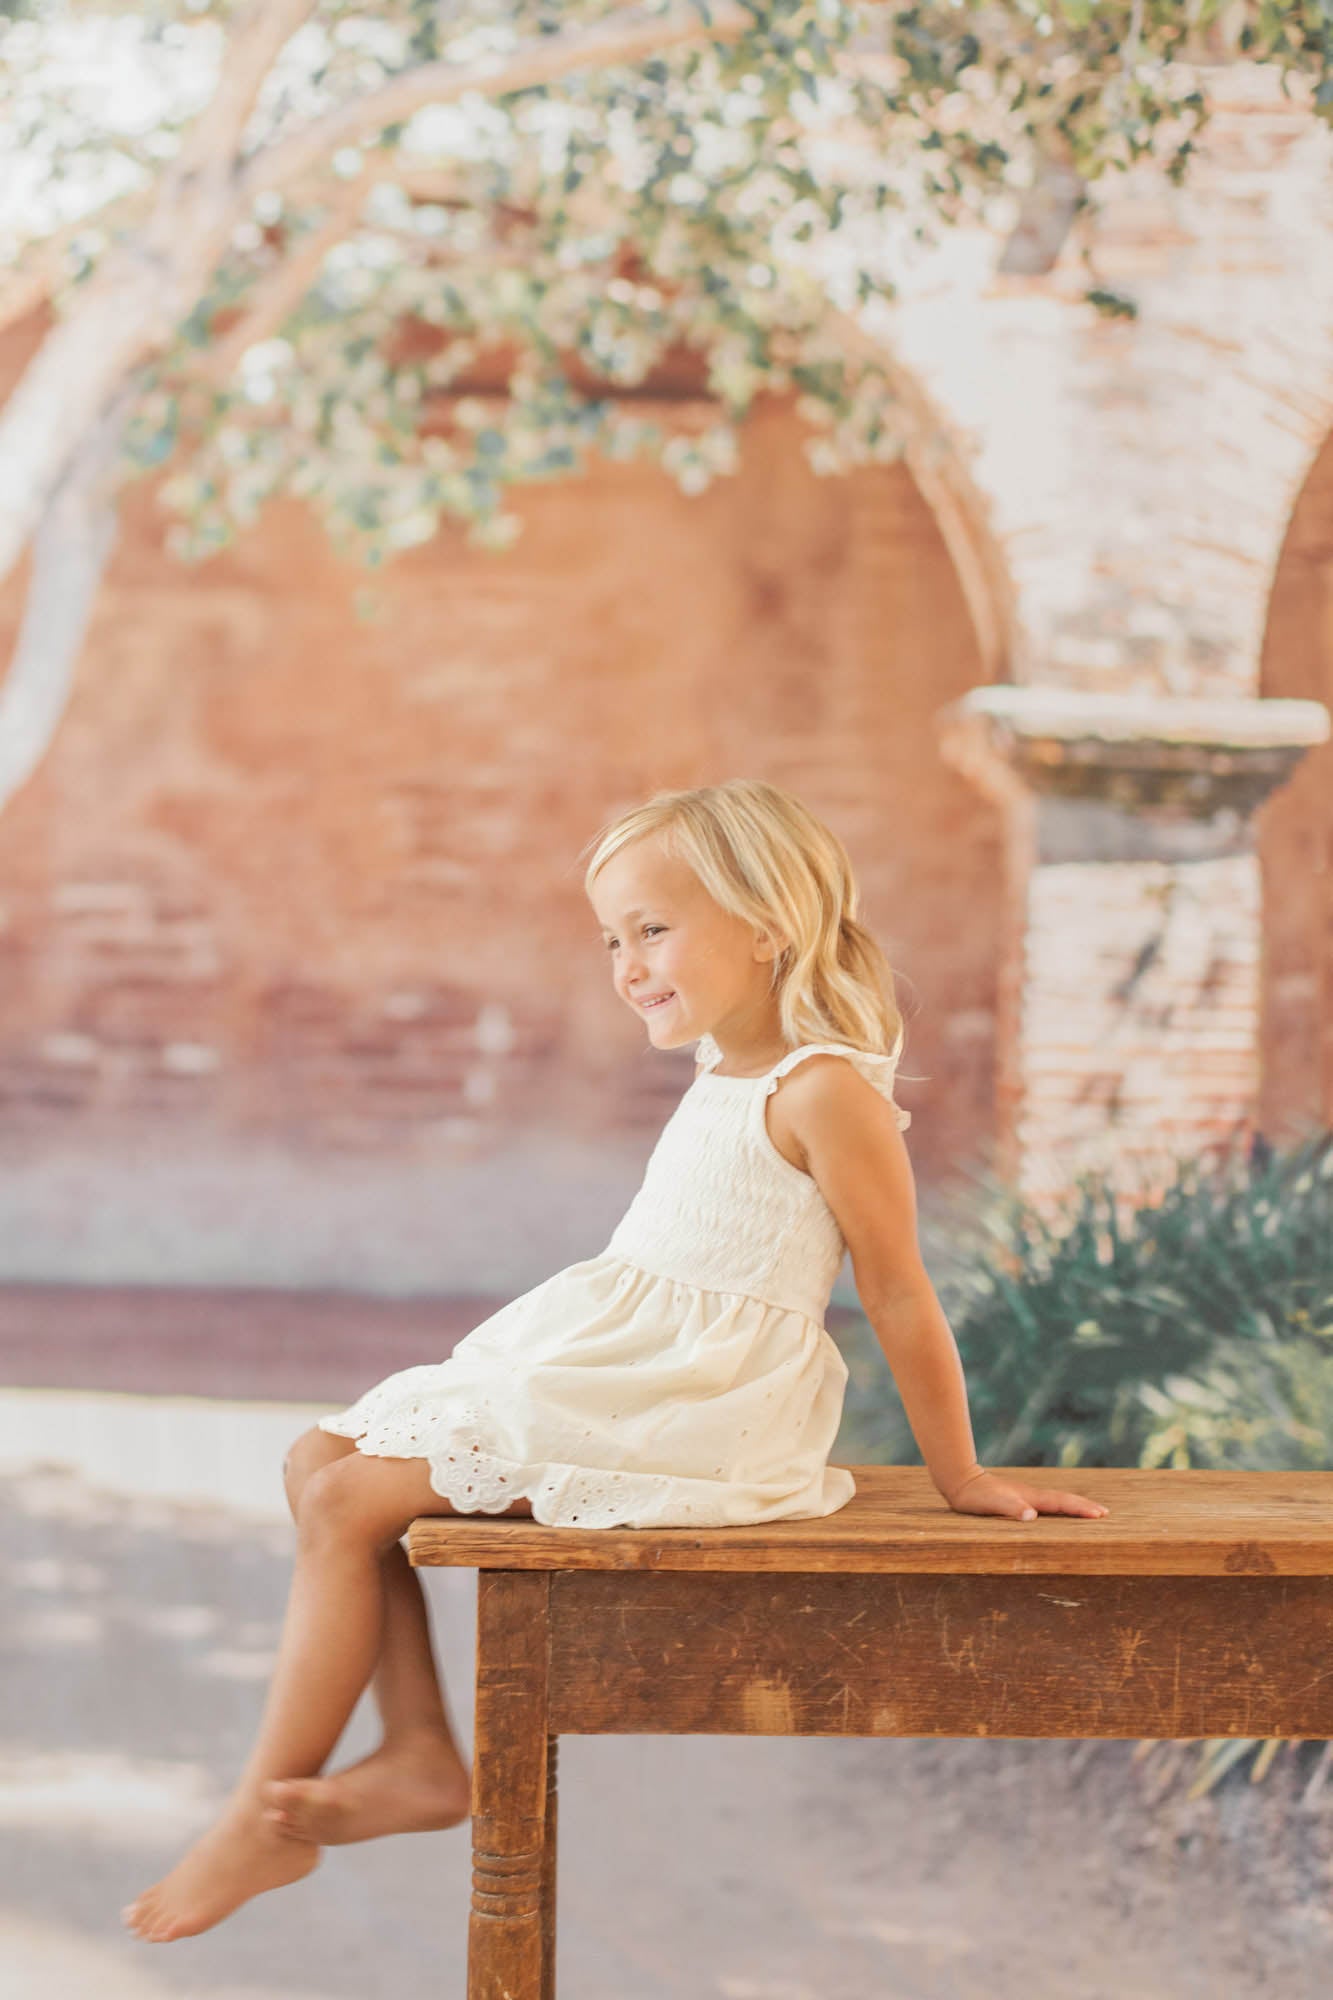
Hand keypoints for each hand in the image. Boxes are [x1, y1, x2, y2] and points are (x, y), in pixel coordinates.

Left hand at [943, 1465, 1108, 1522]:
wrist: (960, 1480)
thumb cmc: (975, 1496)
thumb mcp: (991, 1504)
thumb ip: (1011, 1508)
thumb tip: (1032, 1517)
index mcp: (1030, 1498)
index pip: (1061, 1503)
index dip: (1080, 1509)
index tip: (1100, 1514)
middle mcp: (1031, 1496)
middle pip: (1063, 1500)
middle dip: (1084, 1506)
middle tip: (1105, 1513)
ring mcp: (1025, 1496)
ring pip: (1055, 1501)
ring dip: (1073, 1506)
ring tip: (1089, 1512)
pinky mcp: (1018, 1499)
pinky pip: (1045, 1505)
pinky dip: (1058, 1508)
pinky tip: (1057, 1513)